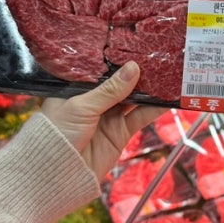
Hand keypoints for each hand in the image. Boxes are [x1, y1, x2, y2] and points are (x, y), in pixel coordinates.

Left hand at [40, 62, 161, 180]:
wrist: (55, 175)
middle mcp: (93, 101)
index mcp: (77, 89)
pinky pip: (139, 118)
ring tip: (167, 76)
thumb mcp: (82, 106)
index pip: (100, 70)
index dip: (117, 60)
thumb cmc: (58, 134)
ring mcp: (107, 117)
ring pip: (133, 99)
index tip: (136, 47)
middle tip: (158, 59)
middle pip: (120, 83)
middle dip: (137, 73)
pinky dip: (154, 110)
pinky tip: (167, 100)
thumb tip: (133, 67)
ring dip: (149, 90)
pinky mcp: (119, 133)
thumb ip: (110, 89)